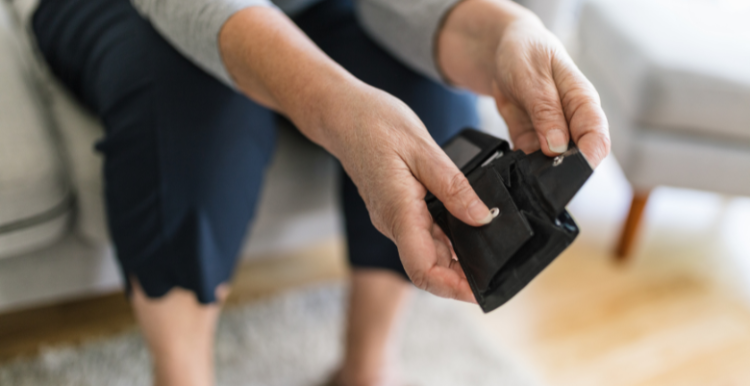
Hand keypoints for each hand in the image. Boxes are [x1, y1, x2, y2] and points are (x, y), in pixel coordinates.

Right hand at [322, 84, 492, 302]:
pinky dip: (448, 237)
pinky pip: (424, 233)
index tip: (482, 291)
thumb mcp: (422, 148)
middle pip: (428, 267)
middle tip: (499, 271)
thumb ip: (454, 187)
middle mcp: (393, 223)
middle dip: (462, 277)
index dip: (453, 288)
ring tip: (491, 250)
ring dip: (457, 259)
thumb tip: (483, 218)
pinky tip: (469, 226)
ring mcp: (393, 218)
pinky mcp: (397, 209)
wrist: (341, 112)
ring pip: (428, 252)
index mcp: (398, 212)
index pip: (423, 269)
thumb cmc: (375, 123)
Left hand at [491, 18, 609, 164]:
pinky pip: (528, 159)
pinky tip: (510, 164)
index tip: (569, 172)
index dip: (587, 159)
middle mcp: (571, 121)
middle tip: (538, 174)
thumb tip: (558, 147)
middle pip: (576, 156)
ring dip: (536, 169)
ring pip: (551, 163)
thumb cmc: (524, 52)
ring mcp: (550, 132)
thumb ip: (546, 111)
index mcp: (582, 101)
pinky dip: (519, 164)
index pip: (597, 137)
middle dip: (559, 170)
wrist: (500, 50)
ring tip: (520, 169)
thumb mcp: (532, 77)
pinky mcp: (530, 138)